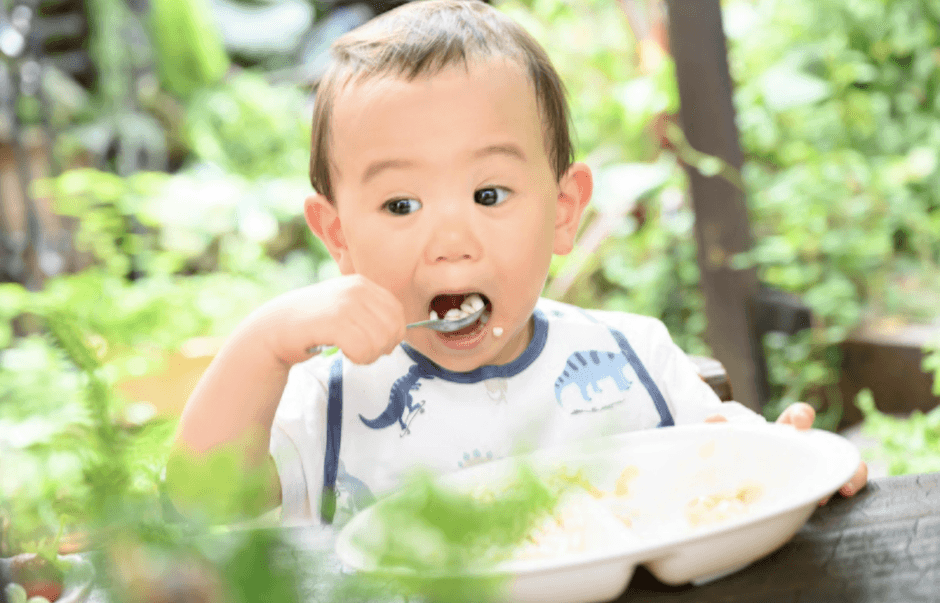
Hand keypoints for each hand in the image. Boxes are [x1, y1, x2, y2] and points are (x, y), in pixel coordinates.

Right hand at [258, 274, 406, 365]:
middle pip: (393, 328)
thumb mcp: (345, 308)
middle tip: (362, 352)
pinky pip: (364, 349)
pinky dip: (358, 358)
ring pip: (380, 341)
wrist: (274, 328)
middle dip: (382, 348)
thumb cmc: (312, 324)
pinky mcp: (334, 321)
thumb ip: (370, 314)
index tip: (377, 345)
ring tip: (350, 352)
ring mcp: (346, 303)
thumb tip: (398, 333)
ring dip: (368, 356)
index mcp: (362, 284)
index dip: (393, 335)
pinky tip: (343, 353)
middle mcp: (357, 289)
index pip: (397, 312)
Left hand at [705, 402, 867, 504]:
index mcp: (784, 435)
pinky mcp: (821, 492)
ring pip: (846, 467)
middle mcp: (806, 452)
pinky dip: (848, 490)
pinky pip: (842, 489)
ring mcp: (817, 473)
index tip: (801, 423)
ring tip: (843, 489)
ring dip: (850, 475)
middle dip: (833, 450)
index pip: (799, 417)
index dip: (802, 415)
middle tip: (826, 461)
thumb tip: (714, 419)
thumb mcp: (729, 446)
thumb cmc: (741, 458)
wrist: (740, 489)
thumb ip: (720, 432)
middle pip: (830, 444)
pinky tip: (833, 502)